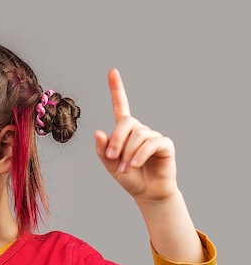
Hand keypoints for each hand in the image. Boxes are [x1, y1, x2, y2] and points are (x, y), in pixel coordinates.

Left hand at [94, 69, 178, 201]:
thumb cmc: (129, 177)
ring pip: (138, 136)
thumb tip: (99, 132)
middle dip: (117, 141)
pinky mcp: (165, 144)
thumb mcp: (110, 165)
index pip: (121, 105)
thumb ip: (102, 149)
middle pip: (126, 123)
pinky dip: (140, 155)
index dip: (117, 89)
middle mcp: (139, 129)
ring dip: (128, 154)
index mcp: (125, 131)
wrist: (146, 192)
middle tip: (112, 158)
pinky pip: (151, 143)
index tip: (112, 72)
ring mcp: (153, 136)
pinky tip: (135, 165)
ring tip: (126, 169)